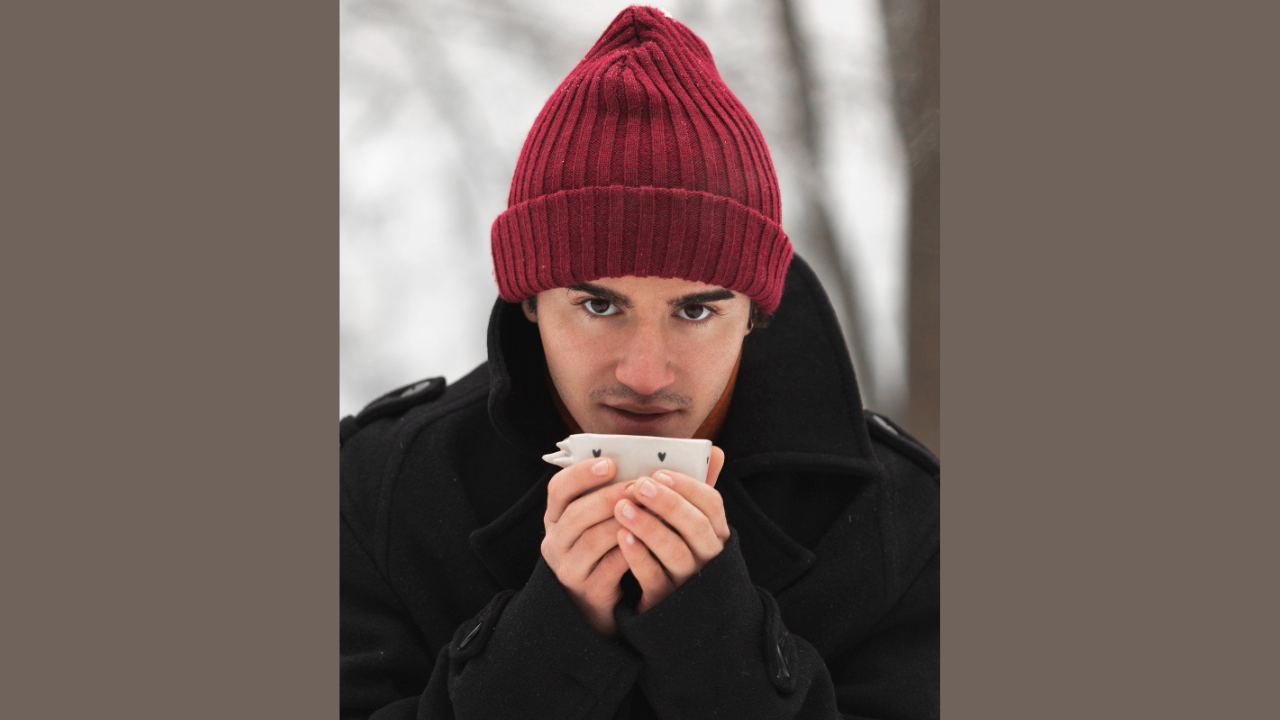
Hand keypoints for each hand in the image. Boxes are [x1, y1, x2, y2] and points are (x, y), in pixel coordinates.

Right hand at [541, 456, 637, 637]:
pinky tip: (651, 540)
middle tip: (638, 486)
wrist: (594, 605)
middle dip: (609, 496)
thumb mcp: (596, 523)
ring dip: (623, 522)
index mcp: (555, 519)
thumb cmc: (604, 552)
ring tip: (649, 510)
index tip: (609, 463)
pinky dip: (632, 551)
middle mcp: (555, 543)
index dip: (581, 474)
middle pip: (577, 514)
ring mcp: (569, 569)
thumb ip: (612, 494)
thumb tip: (647, 463)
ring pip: (593, 540)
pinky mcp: (589, 591)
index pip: (558, 489)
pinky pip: (611, 567)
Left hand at [614, 446, 728, 612]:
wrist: (666, 604)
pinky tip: (622, 537)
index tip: (659, 472)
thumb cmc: (675, 546)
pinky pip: (654, 577)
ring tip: (622, 508)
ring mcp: (687, 579)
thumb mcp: (688, 520)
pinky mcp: (665, 598)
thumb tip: (714, 450)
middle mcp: (707, 556)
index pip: (712, 504)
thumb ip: (694, 490)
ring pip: (675, 552)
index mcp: (715, 532)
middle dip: (667, 503)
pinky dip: (638, 556)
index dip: (687, 486)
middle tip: (639, 485)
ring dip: (649, 527)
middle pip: (696, 527)